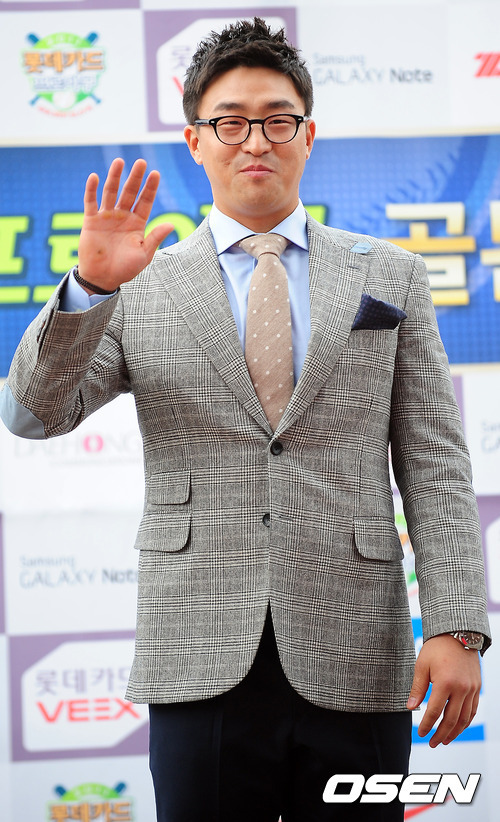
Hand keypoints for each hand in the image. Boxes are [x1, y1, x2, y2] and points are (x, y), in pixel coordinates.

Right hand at [77, 157, 173, 291]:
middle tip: (141, 162)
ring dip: (115, 177)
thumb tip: (171, 224)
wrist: (103, 278)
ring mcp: (106, 217)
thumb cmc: (125, 269)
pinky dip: (91, 190)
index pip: (145, 201)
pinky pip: (91, 202)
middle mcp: (122, 216)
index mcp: (137, 224)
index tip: (156, 174)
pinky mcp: (91, 221)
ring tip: (120, 161)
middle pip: (129, 192)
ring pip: (111, 192)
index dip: (150, 188)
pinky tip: (94, 176)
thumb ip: (155, 238)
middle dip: (135, 178)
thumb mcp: (144, 254)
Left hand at [407, 633, 480, 746]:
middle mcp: (461, 688)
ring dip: (455, 732)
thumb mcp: (422, 665)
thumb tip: (411, 708)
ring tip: (445, 740)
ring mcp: (471, 689)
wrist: (458, 633)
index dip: (427, 725)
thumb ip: (418, 689)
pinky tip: (458, 727)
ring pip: (465, 718)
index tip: (421, 733)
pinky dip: (465, 721)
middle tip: (432, 743)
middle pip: (451, 719)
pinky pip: (473, 709)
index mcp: (445, 683)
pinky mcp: (477, 687)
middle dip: (441, 734)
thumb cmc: (437, 648)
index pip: (435, 712)